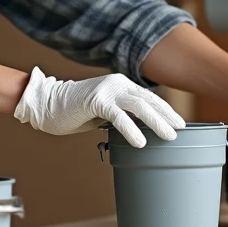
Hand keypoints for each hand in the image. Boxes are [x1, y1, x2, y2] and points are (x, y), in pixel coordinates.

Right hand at [13, 67, 186, 147]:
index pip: (149, 98)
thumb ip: (120, 114)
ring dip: (156, 122)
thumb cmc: (73, 111)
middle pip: (149, 100)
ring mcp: (107, 90)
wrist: (46, 104)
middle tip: (181, 130)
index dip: (165, 110)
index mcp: (121, 85)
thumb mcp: (102, 112)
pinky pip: (119, 116)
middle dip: (167, 116)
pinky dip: (132, 129)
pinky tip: (141, 142)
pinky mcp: (96, 100)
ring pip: (139, 106)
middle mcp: (117, 84)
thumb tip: (140, 128)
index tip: (178, 123)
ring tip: (169, 136)